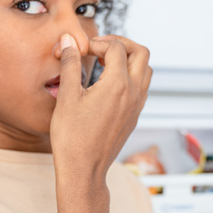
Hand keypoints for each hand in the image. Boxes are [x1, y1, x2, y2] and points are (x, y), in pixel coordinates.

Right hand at [49, 34, 151, 184]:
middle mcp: (134, 93)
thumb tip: (69, 41)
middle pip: (141, 53)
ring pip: (145, 70)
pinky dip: (130, 76)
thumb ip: (70, 64)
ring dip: (129, 59)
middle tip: (101, 46)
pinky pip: (142, 87)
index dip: (98, 42)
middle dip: (122, 44)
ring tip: (106, 62)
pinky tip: (109, 83)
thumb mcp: (66, 96)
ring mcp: (137, 105)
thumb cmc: (72, 137)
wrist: (84, 170)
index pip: (116, 48)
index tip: (82, 49)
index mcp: (118, 84)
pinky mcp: (134, 116)